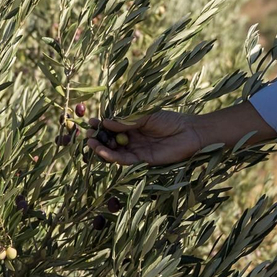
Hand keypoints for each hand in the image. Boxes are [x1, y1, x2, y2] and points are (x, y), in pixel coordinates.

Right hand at [85, 110, 203, 166]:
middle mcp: (133, 138)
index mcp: (133, 125)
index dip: (101, 125)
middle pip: (111, 140)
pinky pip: (124, 160)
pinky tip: (104, 152)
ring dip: (102, 149)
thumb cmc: (170, 120)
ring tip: (92, 144)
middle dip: (98, 138)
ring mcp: (136, 150)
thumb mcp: (145, 116)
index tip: (90, 122)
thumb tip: (105, 122)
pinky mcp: (142, 161)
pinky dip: (113, 157)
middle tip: (87, 136)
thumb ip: (126, 121)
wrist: (189, 133)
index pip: (112, 126)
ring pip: (115, 152)